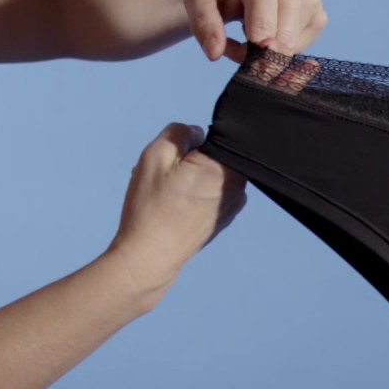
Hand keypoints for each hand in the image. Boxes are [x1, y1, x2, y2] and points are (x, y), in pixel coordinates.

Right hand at [108, 124, 246, 301]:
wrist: (150, 256)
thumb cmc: (151, 208)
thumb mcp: (155, 155)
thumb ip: (180, 132)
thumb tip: (197, 132)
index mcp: (227, 168)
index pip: (215, 136)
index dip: (190, 143)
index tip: (176, 161)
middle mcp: (239, 186)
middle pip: (215, 156)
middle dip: (190, 160)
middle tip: (170, 177)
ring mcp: (235, 204)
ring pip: (213, 174)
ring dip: (192, 176)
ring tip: (170, 193)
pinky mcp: (226, 216)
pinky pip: (213, 192)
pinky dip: (196, 193)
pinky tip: (177, 206)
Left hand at [184, 0, 326, 62]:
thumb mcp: (199, 0)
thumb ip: (203, 24)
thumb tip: (215, 52)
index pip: (264, 30)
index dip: (246, 50)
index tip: (231, 48)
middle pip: (282, 42)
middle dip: (259, 54)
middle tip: (239, 43)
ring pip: (292, 48)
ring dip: (270, 53)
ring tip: (253, 34)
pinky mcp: (320, 15)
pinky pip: (302, 48)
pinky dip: (284, 50)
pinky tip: (271, 33)